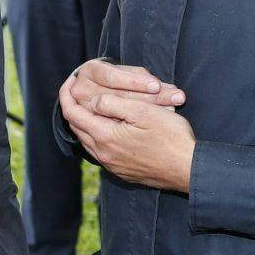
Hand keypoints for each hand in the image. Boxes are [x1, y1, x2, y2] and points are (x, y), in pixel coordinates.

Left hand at [60, 60, 195, 191]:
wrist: (188, 169)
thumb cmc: (171, 137)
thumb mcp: (143, 111)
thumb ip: (113, 103)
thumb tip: (93, 101)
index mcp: (105, 136)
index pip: (73, 115)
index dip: (66, 96)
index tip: (68, 82)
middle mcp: (104, 154)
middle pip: (77, 128)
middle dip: (73, 109)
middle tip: (76, 92)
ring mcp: (112, 165)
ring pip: (88, 141)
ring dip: (85, 124)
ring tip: (90, 107)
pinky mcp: (122, 172)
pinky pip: (100, 152)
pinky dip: (97, 136)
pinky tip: (109, 128)